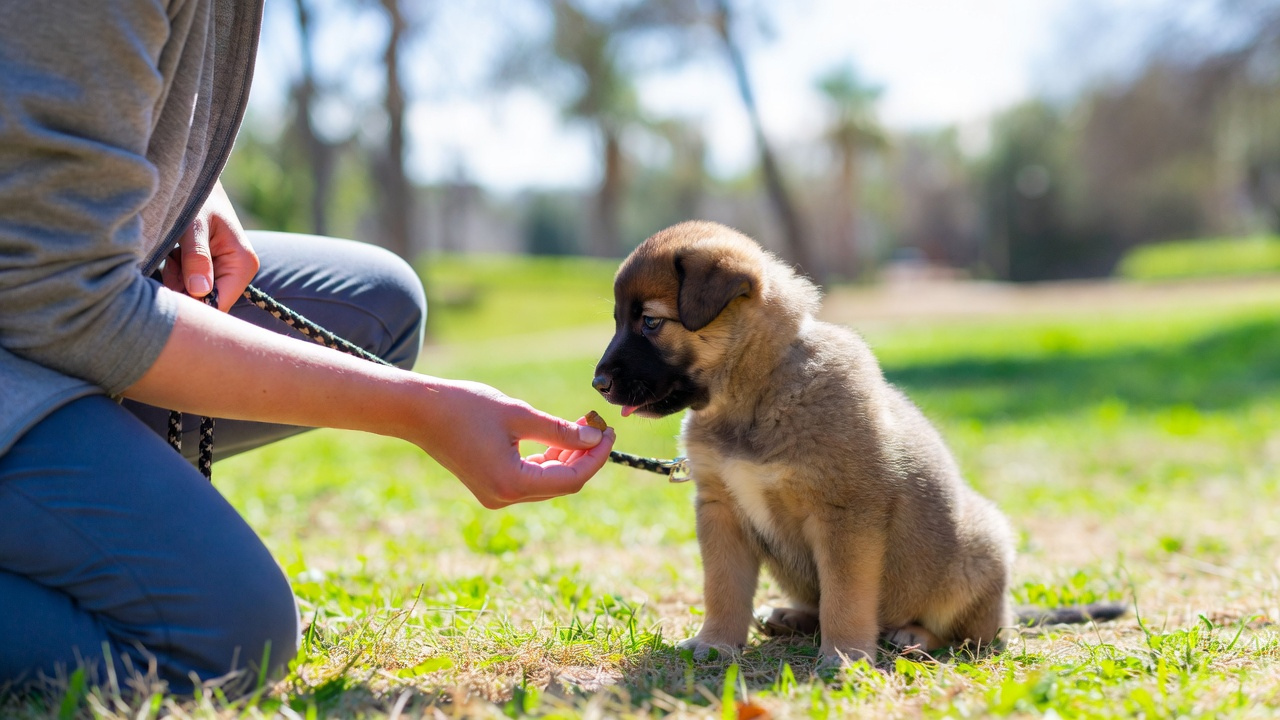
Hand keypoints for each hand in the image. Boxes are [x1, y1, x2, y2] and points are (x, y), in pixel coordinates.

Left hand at [162, 180, 257, 311]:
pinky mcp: (213, 268)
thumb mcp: (193, 226)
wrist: (195, 180)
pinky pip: (191, 284)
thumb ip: (197, 257)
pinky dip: (178, 273)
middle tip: (172, 263)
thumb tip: (200, 292)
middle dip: (183, 288)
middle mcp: (240, 271)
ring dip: (178, 279)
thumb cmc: (197, 198)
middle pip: (207, 301)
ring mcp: (227, 271)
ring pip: (196, 293)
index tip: (168, 292)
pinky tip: (175, 255)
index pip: (219, 303)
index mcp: (243, 263)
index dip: (194, 304)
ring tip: (173, 254)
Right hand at [413, 380, 615, 508]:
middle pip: (561, 484)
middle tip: (598, 426)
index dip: (596, 457)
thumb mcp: (518, 414)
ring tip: (581, 428)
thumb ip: (560, 431)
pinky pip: (530, 478)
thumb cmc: (465, 407)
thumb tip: (594, 439)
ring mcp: (496, 495)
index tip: (610, 432)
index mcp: (511, 483)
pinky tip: (558, 439)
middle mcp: (504, 497)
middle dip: (585, 457)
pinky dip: (547, 460)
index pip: (571, 480)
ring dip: (567, 458)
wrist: (418, 411)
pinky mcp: (490, 486)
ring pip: (547, 482)